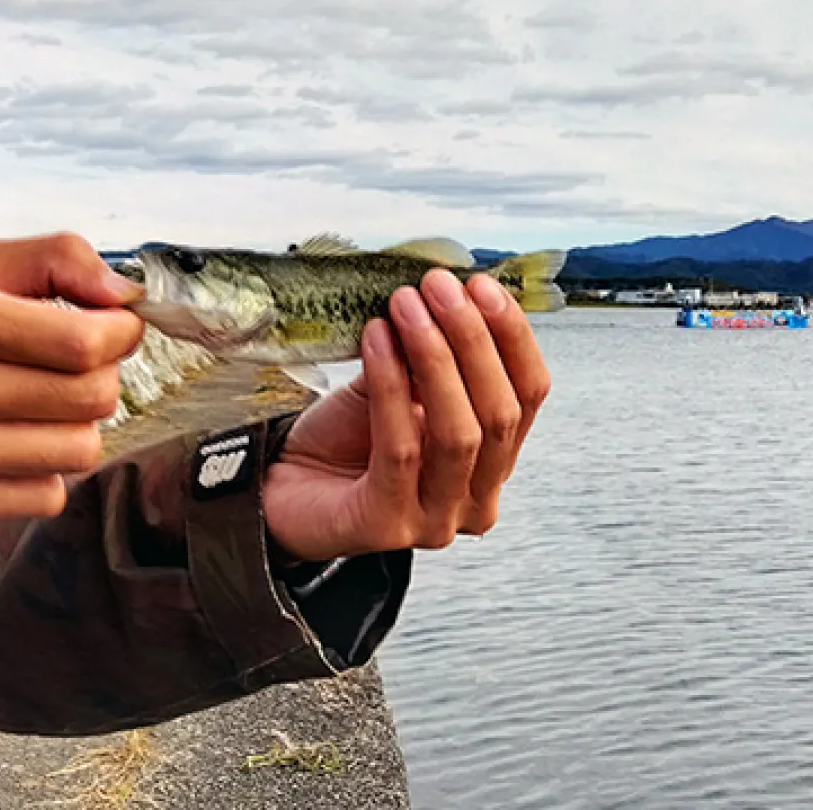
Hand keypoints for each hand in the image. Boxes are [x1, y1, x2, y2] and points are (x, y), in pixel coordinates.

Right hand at [0, 232, 146, 523]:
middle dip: (103, 375)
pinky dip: (47, 468)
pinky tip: (15, 439)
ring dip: (78, 424)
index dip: (118, 334)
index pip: (79, 343)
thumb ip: (59, 259)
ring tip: (43, 401)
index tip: (114, 326)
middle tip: (78, 363)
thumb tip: (128, 296)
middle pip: (87, 400)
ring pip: (77, 452)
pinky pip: (46, 497)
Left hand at [262, 269, 551, 560]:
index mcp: (494, 461)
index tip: (481, 284)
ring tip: (405, 305)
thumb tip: (451, 294)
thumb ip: (431, 355)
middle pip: (499, 414)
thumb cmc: (348, 438)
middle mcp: (477, 500)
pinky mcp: (386, 527)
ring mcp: (436, 522)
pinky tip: (375, 340)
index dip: (512, 336)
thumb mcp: (401, 385)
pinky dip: (390, 386)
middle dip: (472, 340)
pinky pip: (399, 450)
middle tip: (438, 286)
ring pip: (458, 435)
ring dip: (434, 357)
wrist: (283, 487)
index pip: (529, 395)